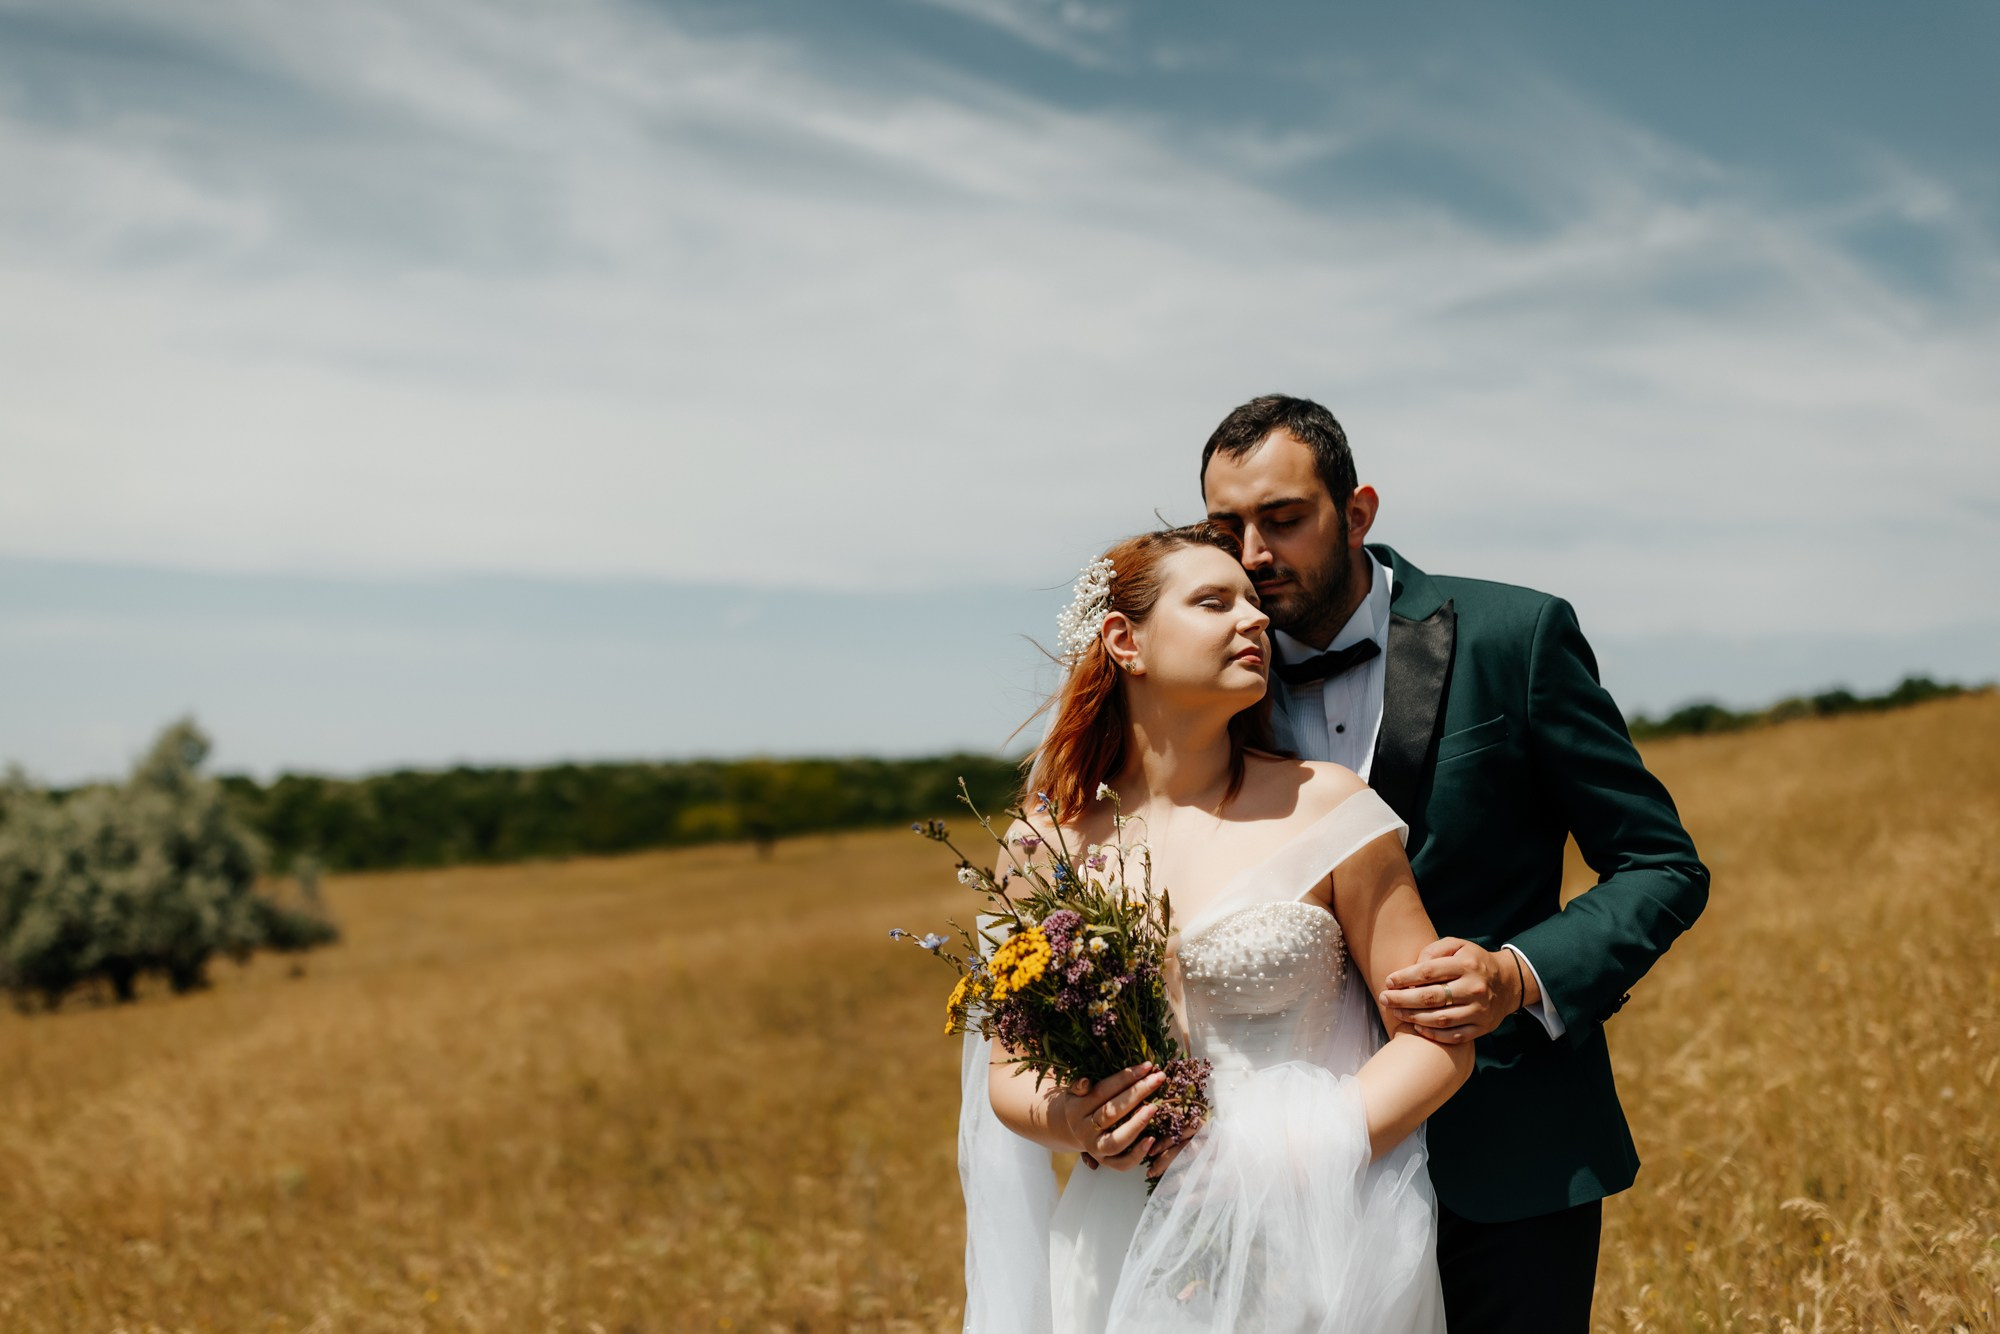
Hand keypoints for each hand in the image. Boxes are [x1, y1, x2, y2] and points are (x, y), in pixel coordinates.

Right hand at [1058, 1063, 1163, 1172]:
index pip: (1103, 1091)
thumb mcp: (1076, 1092)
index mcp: (1077, 1109)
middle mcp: (1084, 1130)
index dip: (1126, 1077)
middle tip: (1158, 1079)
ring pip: (1116, 1141)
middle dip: (1137, 1093)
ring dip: (1136, 1124)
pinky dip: (1138, 1154)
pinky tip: (1152, 1139)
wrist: (1075, 1130)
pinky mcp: (1106, 1162)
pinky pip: (1122, 1163)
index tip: (1147, 1066)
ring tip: (1154, 1108)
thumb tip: (1085, 1082)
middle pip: (1111, 1112)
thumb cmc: (1084, 1104)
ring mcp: (1095, 1148)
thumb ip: (1079, 1086)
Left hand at [1380, 938, 1522, 1042]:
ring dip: (1414, 1017)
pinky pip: (1454, 1035)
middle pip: (1431, 997)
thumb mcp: (1458, 946)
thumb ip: (1434, 950)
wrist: (1509, 982)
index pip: (1428, 972)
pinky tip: (1418, 1027)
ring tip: (1397, 1013)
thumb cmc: (1474, 962)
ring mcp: (1479, 1010)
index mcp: (1466, 965)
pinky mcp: (1482, 1027)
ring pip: (1440, 1018)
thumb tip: (1414, 966)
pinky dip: (1434, 1034)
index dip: (1405, 977)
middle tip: (1384, 999)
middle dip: (1402, 999)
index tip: (1389, 981)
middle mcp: (1474, 988)